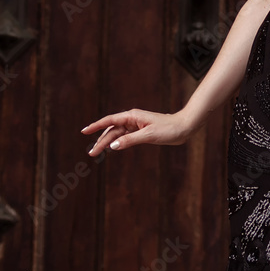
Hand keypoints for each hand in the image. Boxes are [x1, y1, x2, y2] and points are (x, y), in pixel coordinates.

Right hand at [81, 108, 197, 155]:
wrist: (184, 127)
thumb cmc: (168, 129)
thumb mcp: (148, 135)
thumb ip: (130, 140)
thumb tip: (112, 145)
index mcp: (132, 116)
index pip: (109, 121)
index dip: (96, 126)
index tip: (84, 131)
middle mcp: (132, 119)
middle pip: (112, 130)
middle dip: (100, 140)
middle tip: (91, 153)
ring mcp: (136, 125)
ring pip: (117, 134)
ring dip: (108, 143)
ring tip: (97, 153)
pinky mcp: (141, 131)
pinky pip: (125, 136)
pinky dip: (117, 142)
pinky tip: (111, 148)